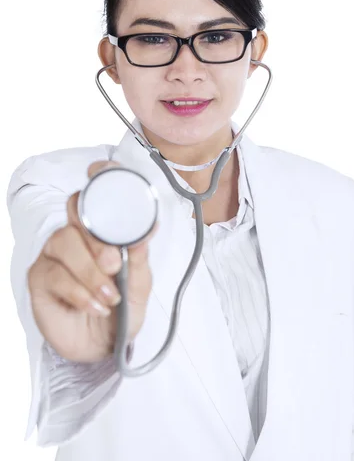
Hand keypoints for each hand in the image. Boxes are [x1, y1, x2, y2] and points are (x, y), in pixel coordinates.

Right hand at [28, 160, 156, 362]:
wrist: (106, 347)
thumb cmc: (123, 308)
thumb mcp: (141, 284)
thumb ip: (141, 257)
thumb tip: (148, 228)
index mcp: (102, 230)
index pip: (95, 195)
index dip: (97, 178)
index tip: (101, 171)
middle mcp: (76, 234)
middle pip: (75, 210)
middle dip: (97, 237)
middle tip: (115, 264)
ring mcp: (55, 254)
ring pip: (64, 242)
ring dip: (90, 271)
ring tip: (110, 294)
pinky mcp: (40, 278)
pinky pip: (56, 274)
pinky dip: (80, 292)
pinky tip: (96, 305)